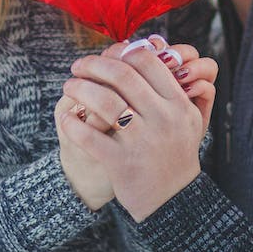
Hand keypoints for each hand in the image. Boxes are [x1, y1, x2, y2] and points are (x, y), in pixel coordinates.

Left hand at [60, 45, 211, 221]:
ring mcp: (142, 141)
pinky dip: (73, 124)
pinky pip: (89, 136)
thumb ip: (171, 86)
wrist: (173, 201)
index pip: (147, 62)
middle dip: (93, 65)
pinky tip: (67, 119)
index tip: (105, 55)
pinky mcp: (122, 163)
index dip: (121, 53)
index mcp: (178, 104)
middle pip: (122, 75)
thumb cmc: (174, 154)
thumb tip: (143, 50)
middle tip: (78, 66)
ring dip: (80, 88)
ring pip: (104, 101)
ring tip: (69, 86)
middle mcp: (163, 119)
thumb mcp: (185, 119)